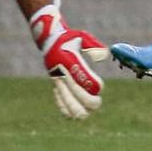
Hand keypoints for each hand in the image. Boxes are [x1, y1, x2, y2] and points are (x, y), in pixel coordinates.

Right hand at [30, 0, 107, 119]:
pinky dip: (66, 109)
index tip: (100, 87)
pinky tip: (74, 114)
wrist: (49, 39)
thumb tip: (103, 57)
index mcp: (68, 60)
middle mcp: (61, 72)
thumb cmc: (70, 38)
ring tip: (88, 111)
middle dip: (88, 101)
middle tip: (98, 102)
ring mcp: (56, 80)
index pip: (81, 78)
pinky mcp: (54, 85)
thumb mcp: (82, 36)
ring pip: (66, 102)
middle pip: (74, 94)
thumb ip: (93, 46)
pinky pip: (59, 101)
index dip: (92, 85)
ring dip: (78, 109)